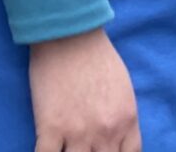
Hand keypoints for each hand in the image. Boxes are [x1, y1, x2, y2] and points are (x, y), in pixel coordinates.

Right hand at [28, 27, 139, 151]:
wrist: (69, 34)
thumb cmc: (96, 55)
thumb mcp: (123, 88)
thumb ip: (121, 116)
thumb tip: (116, 136)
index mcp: (126, 120)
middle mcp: (106, 132)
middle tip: (85, 147)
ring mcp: (78, 133)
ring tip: (67, 148)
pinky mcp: (50, 129)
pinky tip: (48, 148)